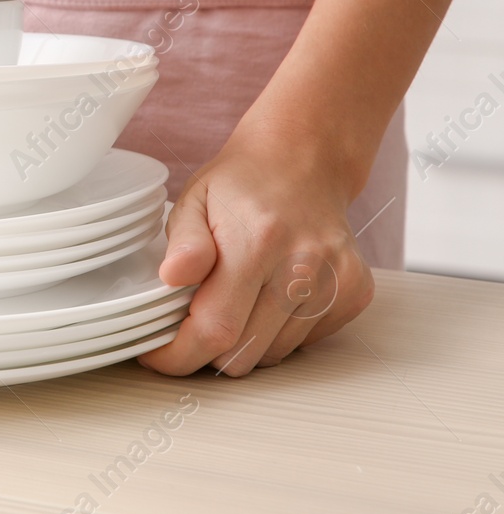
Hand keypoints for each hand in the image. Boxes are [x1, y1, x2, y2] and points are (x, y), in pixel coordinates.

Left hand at [137, 123, 375, 376]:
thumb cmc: (241, 184)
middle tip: (191, 320)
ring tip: (236, 298)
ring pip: (273, 354)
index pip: (216, 329)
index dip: (179, 355)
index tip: (157, 355)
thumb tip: (172, 276)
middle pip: (244, 352)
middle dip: (205, 350)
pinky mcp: (356, 291)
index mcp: (256, 242)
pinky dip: (278, 333)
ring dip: (244, 340)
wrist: (303, 159)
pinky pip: (304, 343)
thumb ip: (183, 243)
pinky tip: (270, 295)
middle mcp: (304, 265)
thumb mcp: (194, 200)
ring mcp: (336, 280)